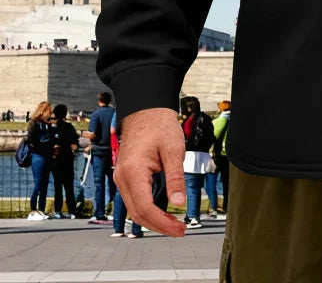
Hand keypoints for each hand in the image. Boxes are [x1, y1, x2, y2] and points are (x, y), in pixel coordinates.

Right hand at [113, 107, 186, 237]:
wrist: (146, 110)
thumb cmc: (160, 125)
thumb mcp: (174, 150)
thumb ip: (176, 178)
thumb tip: (178, 204)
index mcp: (132, 172)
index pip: (145, 208)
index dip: (163, 223)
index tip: (179, 229)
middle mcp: (122, 178)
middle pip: (137, 213)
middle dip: (159, 225)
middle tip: (180, 230)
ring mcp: (122, 177)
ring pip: (135, 208)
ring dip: (153, 218)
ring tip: (174, 223)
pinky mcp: (126, 175)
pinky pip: (135, 198)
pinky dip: (148, 208)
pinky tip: (163, 210)